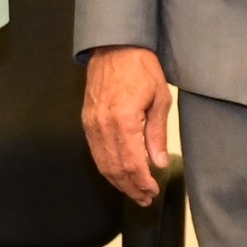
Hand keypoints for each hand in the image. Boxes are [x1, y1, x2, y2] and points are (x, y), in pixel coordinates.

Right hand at [81, 46, 174, 206]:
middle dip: (131, 187)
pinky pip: (95, 152)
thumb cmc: (141, 68)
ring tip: (133, 192)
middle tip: (144, 199)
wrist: (114, 47)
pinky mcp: (86, 121)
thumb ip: (157, 134)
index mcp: (124, 121)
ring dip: (118, 182)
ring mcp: (91, 125)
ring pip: (103, 164)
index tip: (153, 192)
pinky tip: (118, 175)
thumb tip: (158, 163)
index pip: (133, 163)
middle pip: (116, 168)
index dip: (142, 182)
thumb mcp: (159, 98)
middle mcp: (103, 126)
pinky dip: (106, 168)